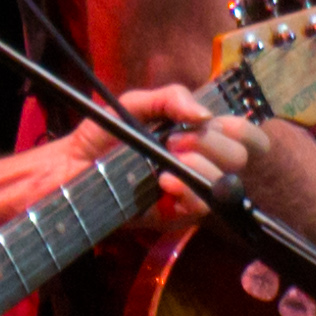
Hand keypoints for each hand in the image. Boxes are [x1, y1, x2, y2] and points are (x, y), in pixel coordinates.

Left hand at [111, 79, 266, 212]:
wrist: (70, 167)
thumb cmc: (103, 135)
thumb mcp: (135, 105)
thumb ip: (170, 98)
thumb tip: (204, 114)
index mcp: (198, 137)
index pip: (244, 137)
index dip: (245, 131)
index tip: (217, 124)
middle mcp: (201, 165)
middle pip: (238, 157)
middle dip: (212, 143)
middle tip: (175, 139)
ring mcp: (189, 193)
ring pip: (222, 182)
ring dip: (198, 165)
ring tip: (166, 157)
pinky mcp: (173, 217)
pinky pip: (198, 207)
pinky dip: (185, 190)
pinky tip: (164, 181)